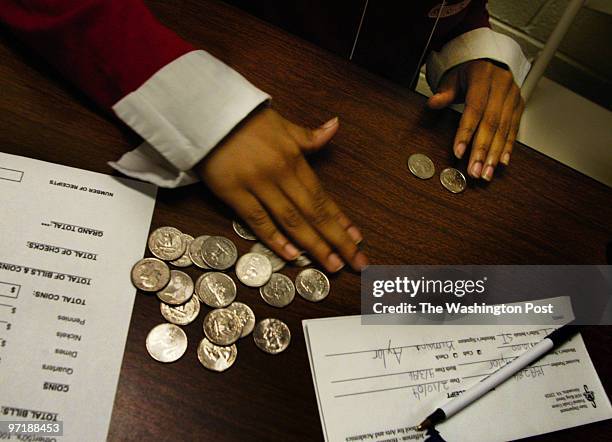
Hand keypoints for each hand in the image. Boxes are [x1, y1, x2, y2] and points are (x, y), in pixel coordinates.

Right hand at [197, 107, 367, 272]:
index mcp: (294, 159)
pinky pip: (258, 220)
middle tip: (355, 261)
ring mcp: (258, 185)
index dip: (341, 219)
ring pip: (291, 220)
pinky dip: (275, 239)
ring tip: (332, 265)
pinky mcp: (233, 193)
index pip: (322, 195)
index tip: (357, 238)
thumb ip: (309, 136)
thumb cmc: (245, 120)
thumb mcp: (282, 124)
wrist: (206, 112)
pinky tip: (293, 256)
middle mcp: (281, 174)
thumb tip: (335, 127)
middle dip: (337, 240)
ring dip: (314, 245)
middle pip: (313, 213)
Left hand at [427, 60, 524, 180]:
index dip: (466, 132)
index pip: (474, 108)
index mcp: (483, 77)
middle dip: (482, 150)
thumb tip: (433, 102)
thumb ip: (444, 92)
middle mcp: (502, 86)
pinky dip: (507, 147)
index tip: (458, 151)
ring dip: (494, 154)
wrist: (490, 59)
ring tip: (486, 173)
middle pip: (491, 123)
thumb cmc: (468, 70)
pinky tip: (501, 162)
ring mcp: (513, 96)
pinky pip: (514, 129)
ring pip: (504, 129)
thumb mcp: (453, 77)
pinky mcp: (519, 105)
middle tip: (474, 170)